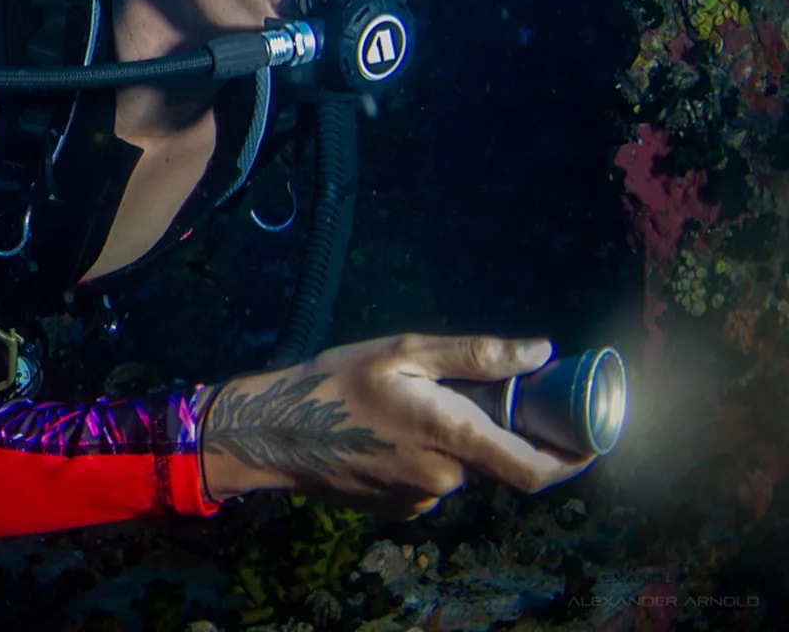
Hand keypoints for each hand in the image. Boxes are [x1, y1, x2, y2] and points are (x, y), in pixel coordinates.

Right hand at [197, 334, 595, 517]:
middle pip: (493, 454)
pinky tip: (383, 430)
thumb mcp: (403, 352)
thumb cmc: (335, 383)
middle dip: (489, 423)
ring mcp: (423, 499)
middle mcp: (447, 478)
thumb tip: (541, 353)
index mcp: (453, 436)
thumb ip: (476, 355)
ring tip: (402, 403)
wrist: (271, 432)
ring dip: (451, 436)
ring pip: (461, 464)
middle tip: (451, 385)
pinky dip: (424, 453)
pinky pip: (432, 478)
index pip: (537, 469)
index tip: (589, 432)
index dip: (574, 457)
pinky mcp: (400, 509)